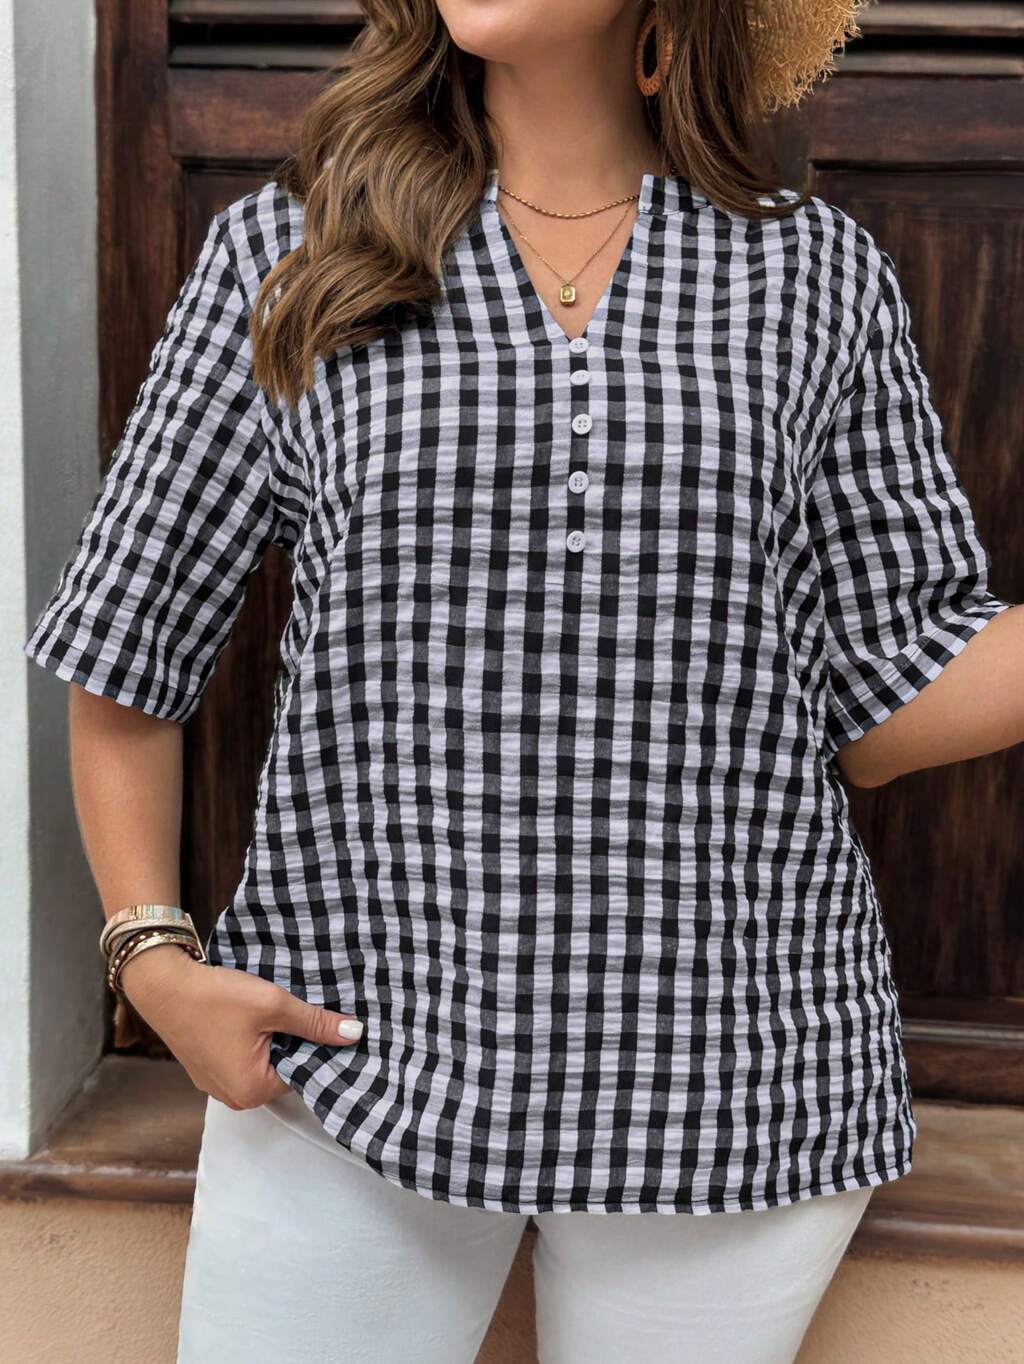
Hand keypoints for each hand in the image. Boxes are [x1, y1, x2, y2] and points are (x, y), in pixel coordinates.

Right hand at [117, 943, 363, 1109]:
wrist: (164, 984)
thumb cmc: (216, 997)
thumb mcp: (273, 1005)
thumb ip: (316, 1023)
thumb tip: (355, 1033)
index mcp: (252, 1091)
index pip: (305, 1073)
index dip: (320, 1047)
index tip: (332, 1025)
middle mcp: (235, 1097)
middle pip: (285, 1070)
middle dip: (298, 1044)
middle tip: (310, 1013)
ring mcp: (218, 1085)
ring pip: (265, 1063)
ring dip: (277, 1040)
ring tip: (283, 1013)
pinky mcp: (209, 1068)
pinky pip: (245, 1059)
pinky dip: (256, 1041)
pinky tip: (259, 1017)